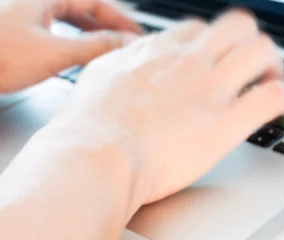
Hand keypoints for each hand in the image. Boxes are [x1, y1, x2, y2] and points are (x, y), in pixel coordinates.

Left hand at [0, 0, 140, 92]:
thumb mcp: (55, 53)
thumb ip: (96, 47)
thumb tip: (126, 43)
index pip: (95, 2)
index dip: (121, 19)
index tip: (137, 35)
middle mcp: (34, 4)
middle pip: (82, 11)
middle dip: (107, 29)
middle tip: (126, 46)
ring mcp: (24, 19)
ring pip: (68, 24)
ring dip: (90, 38)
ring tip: (108, 55)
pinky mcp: (16, 37)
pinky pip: (54, 36)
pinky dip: (72, 46)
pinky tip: (77, 60)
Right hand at [43, 10, 283, 211]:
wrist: (96, 154)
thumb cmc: (88, 128)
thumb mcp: (98, 78)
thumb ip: (120, 67)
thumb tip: (124, 68)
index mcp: (158, 52)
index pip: (199, 30)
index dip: (216, 44)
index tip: (220, 61)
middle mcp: (189, 62)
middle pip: (238, 26)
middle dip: (252, 44)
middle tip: (256, 68)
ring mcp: (210, 89)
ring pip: (262, 50)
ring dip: (276, 64)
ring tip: (276, 83)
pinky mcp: (225, 122)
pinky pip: (274, 96)